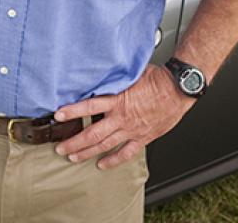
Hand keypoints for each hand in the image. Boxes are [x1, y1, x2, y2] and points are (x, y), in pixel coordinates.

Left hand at [52, 64, 195, 169]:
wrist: (179, 90)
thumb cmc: (158, 79)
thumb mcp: (132, 73)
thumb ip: (115, 79)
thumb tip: (101, 73)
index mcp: (118, 100)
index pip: (89, 107)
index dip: (72, 112)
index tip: (58, 116)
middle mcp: (122, 118)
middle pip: (92, 134)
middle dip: (74, 142)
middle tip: (60, 147)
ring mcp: (132, 130)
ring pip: (104, 146)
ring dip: (87, 153)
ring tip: (73, 157)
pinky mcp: (142, 137)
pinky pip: (125, 153)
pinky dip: (113, 160)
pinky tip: (102, 164)